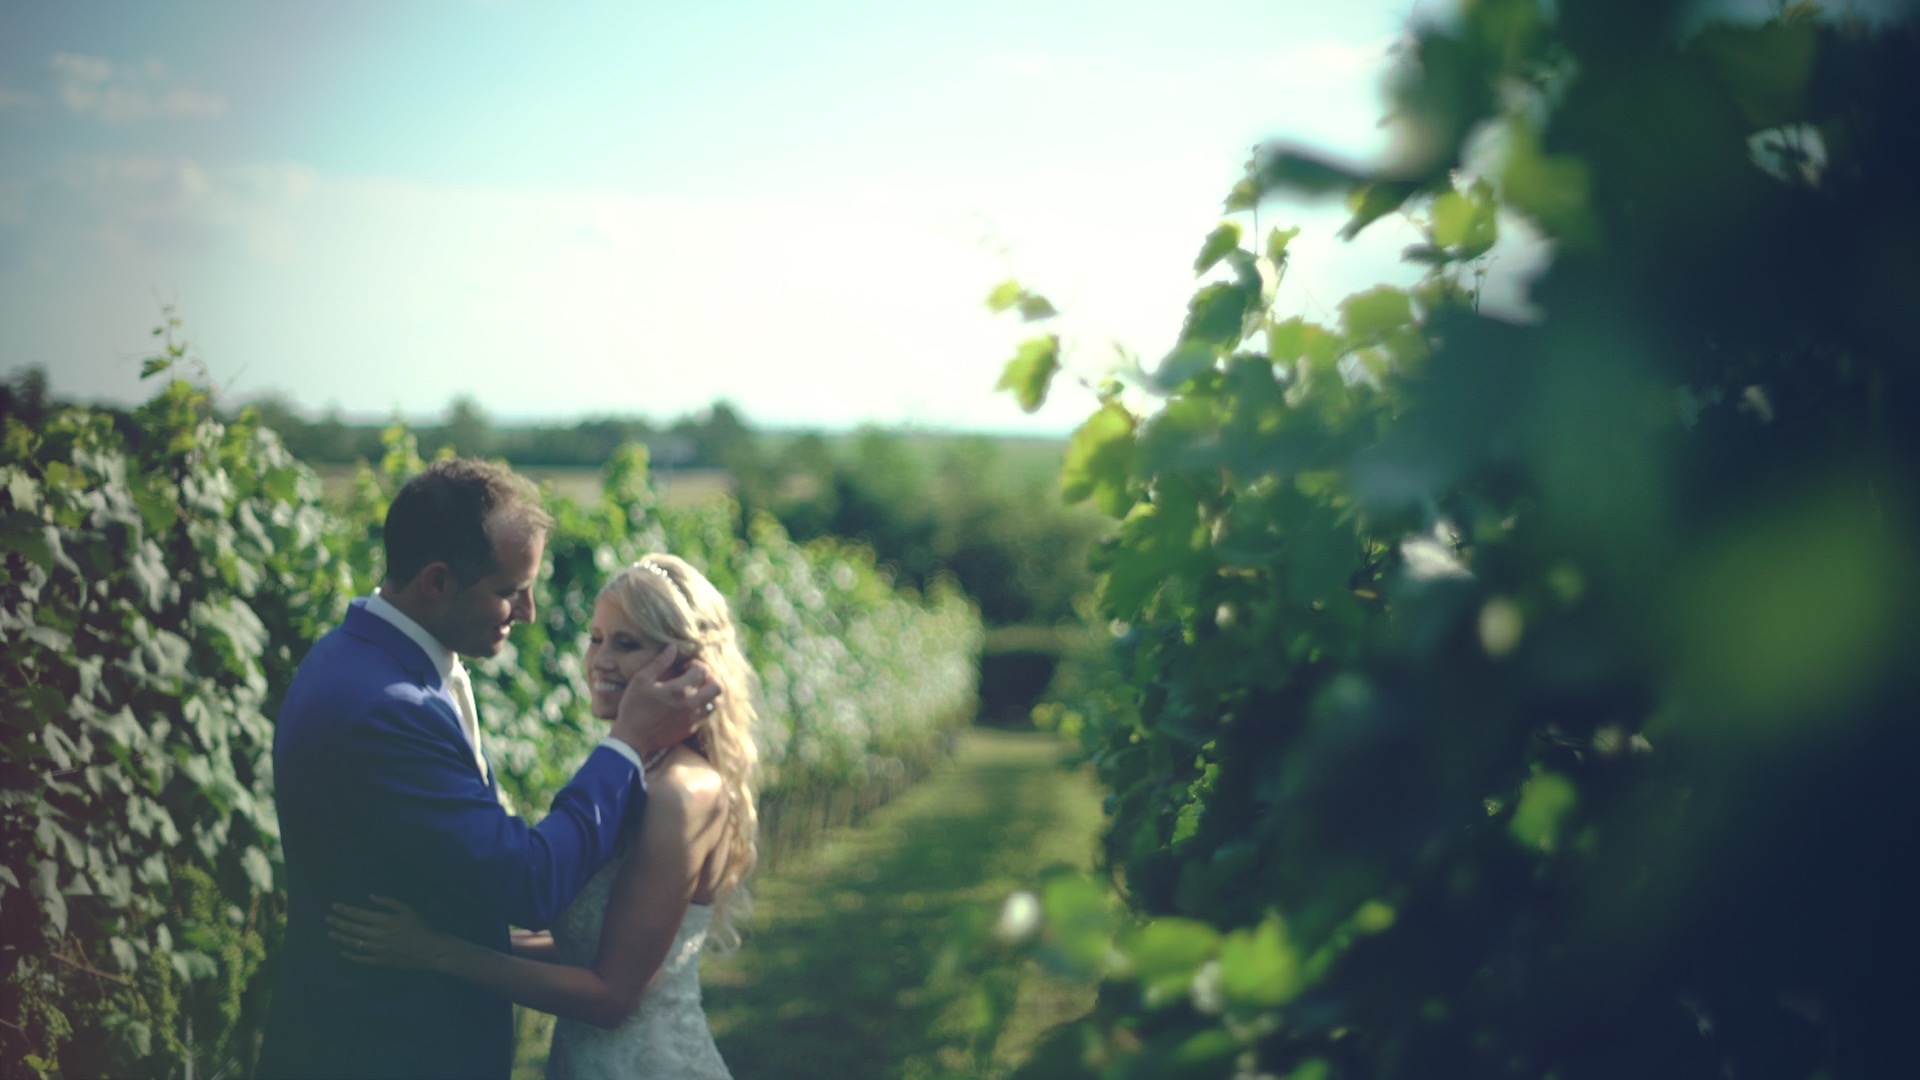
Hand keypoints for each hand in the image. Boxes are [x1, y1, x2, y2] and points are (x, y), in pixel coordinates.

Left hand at [329, 894, 448, 971]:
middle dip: (338, 922)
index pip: (358, 914)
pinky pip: (361, 959)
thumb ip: (388, 902)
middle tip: (328, 919)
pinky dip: (351, 956)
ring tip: (331, 933)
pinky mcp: (380, 961)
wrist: (431, 950)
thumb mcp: (408, 909)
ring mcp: (377, 950)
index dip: (345, 910)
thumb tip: (371, 896)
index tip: (335, 906)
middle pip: (352, 928)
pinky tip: (343, 952)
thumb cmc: (421, 927)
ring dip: (341, 937)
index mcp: (384, 920)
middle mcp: (377, 935)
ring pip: (353, 943)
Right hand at [609, 643, 720, 756]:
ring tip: (695, 691)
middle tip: (695, 678)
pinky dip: (702, 708)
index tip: (683, 667)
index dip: (695, 665)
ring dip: (708, 694)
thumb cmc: (633, 707)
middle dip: (709, 678)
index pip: (702, 671)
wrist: (631, 740)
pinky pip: (705, 716)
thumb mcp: (641, 680)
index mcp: (679, 690)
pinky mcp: (690, 730)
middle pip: (717, 687)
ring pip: (715, 703)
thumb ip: (660, 662)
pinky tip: (688, 706)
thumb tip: (674, 647)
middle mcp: (691, 704)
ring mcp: (692, 719)